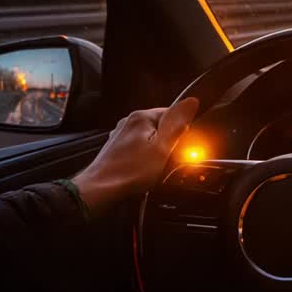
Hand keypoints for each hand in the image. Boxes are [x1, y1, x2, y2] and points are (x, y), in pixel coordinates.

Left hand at [72, 97, 199, 215]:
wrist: (100, 189)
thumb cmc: (130, 171)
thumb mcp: (162, 147)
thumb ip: (176, 123)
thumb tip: (191, 101)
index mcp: (141, 117)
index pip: (171, 113)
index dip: (180, 131)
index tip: (178, 146)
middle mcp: (128, 122)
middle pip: (159, 127)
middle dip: (166, 143)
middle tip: (164, 160)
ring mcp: (120, 135)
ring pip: (148, 139)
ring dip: (154, 152)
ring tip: (151, 168)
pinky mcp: (116, 149)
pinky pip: (137, 149)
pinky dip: (142, 158)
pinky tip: (140, 171)